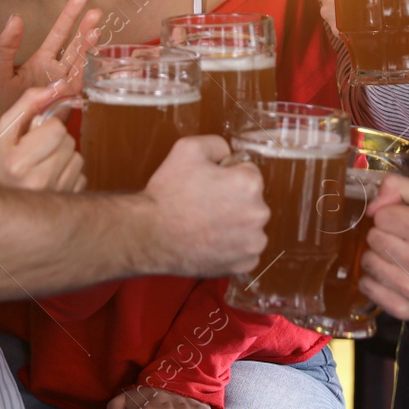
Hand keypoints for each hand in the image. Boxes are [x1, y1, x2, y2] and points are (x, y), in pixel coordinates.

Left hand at [0, 0, 101, 153]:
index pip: (59, 33)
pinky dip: (86, 74)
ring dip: (88, 48)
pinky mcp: (65, 104)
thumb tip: (15, 17)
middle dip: (86, 28)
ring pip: (81, 63)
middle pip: (75, 45)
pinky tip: (93, 61)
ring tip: (96, 32)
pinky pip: (79, 87)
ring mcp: (63, 87)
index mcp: (41, 60)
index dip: (70, 15)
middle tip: (96, 12)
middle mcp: (56, 71)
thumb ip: (6, 45)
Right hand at [0, 87, 83, 192]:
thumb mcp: (5, 131)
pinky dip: (68, 173)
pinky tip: (51, 179)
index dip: (46, 127)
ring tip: (42, 166)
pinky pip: (81, 175)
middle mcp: (39, 181)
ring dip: (63, 157)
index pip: (57, 128)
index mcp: (19, 162)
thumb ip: (28, 103)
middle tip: (35, 152)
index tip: (31, 138)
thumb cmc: (0, 164)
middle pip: (69, 141)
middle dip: (55, 142)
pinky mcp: (67, 201)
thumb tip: (59, 86)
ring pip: (77, 157)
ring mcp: (55, 194)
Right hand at [140, 136, 267, 277]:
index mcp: (248, 184)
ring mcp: (253, 242)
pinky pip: (245, 250)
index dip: (227, 176)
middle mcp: (258, 214)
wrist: (150, 235)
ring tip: (206, 225)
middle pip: (252, 200)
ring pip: (250, 226)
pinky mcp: (245, 263)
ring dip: (235, 224)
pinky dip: (232, 247)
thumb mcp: (187, 149)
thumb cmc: (168, 194)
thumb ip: (217, 144)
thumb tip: (228, 154)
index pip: (248, 173)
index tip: (209, 185)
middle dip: (234, 200)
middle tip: (205, 205)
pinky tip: (210, 242)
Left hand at [358, 175, 408, 317]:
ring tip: (398, 257)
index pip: (381, 216)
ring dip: (378, 257)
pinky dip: (374, 280)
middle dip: (384, 235)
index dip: (390, 215)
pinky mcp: (406, 309)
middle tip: (403, 240)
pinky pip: (367, 287)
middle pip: (373, 239)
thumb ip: (399, 186)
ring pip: (367, 262)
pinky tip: (392, 274)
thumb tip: (373, 206)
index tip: (404, 221)